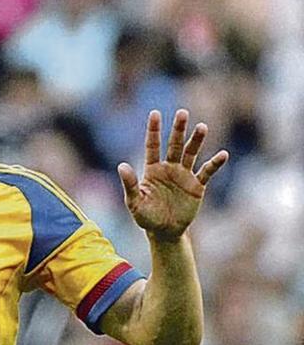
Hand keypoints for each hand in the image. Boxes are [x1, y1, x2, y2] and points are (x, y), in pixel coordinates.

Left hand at [118, 109, 228, 241]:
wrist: (165, 231)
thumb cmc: (146, 217)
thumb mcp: (135, 202)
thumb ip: (130, 183)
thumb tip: (121, 165)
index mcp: (152, 169)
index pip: (153, 145)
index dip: (154, 130)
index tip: (155, 113)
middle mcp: (169, 168)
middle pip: (174, 144)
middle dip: (178, 129)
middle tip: (182, 112)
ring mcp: (184, 175)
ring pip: (191, 153)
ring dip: (197, 141)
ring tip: (202, 127)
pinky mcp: (197, 186)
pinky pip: (207, 172)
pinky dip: (214, 163)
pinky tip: (223, 154)